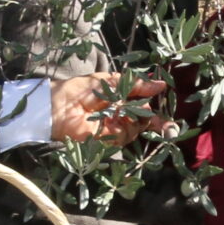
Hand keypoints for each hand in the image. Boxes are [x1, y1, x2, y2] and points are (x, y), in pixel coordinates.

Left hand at [50, 73, 169, 144]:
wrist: (57, 107)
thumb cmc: (79, 90)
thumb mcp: (110, 82)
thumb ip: (135, 85)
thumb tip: (160, 84)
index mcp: (118, 101)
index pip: (141, 105)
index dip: (154, 106)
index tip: (167, 98)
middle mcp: (118, 116)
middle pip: (143, 120)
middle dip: (155, 120)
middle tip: (166, 123)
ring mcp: (112, 130)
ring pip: (136, 128)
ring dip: (134, 119)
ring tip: (122, 110)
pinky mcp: (106, 142)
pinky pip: (124, 136)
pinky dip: (122, 127)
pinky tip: (113, 119)